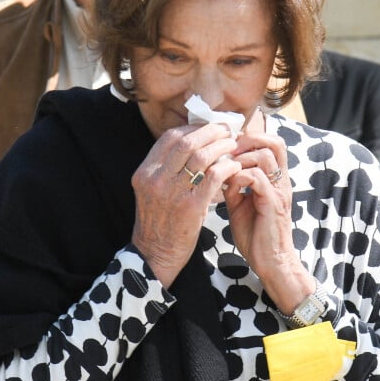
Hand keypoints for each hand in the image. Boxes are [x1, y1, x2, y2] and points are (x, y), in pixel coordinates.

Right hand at [131, 123, 240, 286]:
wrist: (156, 254)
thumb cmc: (160, 221)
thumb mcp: (153, 190)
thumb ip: (167, 168)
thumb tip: (193, 143)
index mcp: (145, 172)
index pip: (170, 137)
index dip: (193, 127)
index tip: (209, 126)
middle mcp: (155, 179)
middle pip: (187, 142)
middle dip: (210, 132)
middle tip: (227, 130)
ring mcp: (172, 192)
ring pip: (201, 156)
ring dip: (221, 146)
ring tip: (233, 145)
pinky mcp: (190, 206)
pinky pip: (213, 177)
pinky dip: (226, 167)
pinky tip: (234, 166)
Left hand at [222, 132, 314, 311]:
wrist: (270, 261)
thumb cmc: (255, 234)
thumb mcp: (240, 204)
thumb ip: (233, 185)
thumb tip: (218, 170)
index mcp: (275, 179)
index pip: (271, 143)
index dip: (250, 138)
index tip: (229, 147)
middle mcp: (281, 181)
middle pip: (274, 142)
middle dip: (248, 140)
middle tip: (229, 152)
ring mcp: (279, 191)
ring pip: (265, 155)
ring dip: (242, 158)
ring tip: (227, 170)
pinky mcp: (273, 204)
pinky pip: (257, 178)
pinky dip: (240, 177)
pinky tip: (230, 187)